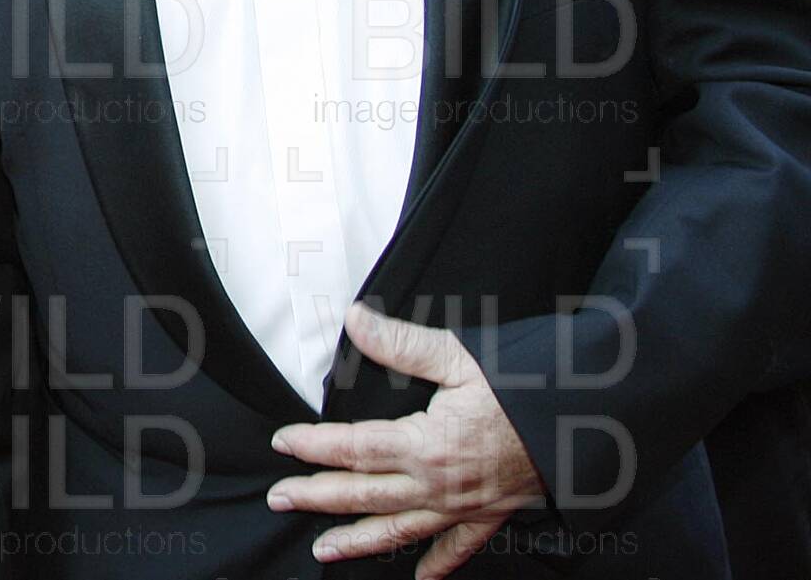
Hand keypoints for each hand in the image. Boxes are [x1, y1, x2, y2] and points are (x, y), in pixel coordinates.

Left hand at [269, 304, 544, 575]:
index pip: (353, 448)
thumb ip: (402, 343)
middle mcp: (440, 485)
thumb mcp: (463, 357)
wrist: (595, 422)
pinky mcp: (494, 516)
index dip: (313, 446)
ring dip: (358, 541)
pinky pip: (459, 548)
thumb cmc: (530, 386)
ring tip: (322, 551)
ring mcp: (466, 506)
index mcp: (426, 444)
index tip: (282, 443)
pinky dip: (437, 566)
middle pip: (364, 495)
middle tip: (278, 499)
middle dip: (316, 498)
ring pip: (400, 530)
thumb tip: (353, 319)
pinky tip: (417, 579)